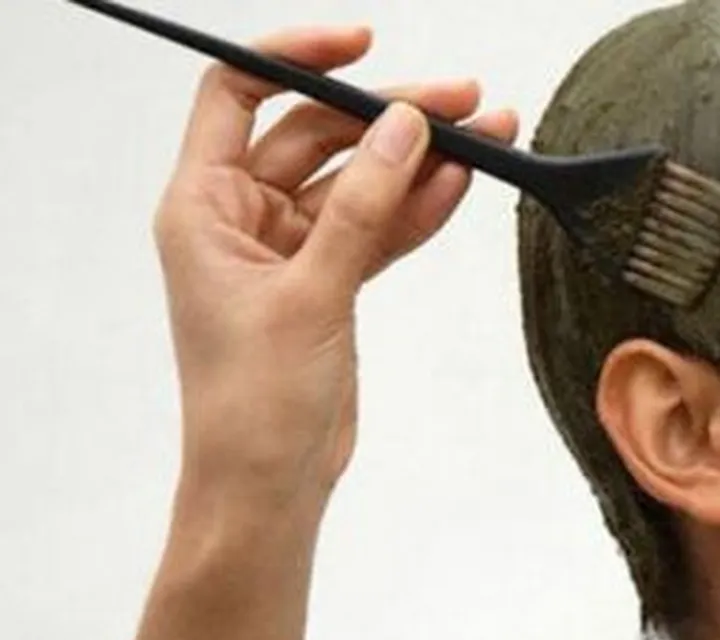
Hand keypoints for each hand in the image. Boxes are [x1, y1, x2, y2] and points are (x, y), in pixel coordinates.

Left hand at [152, 26, 517, 513]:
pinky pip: (379, 228)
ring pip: (360, 182)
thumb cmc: (253, 404)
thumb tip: (403, 127)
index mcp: (204, 207)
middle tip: (461, 103)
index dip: (295, 58)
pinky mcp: (331, 283)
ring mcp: (292, 250)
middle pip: (318, 135)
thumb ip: (361, 206)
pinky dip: (419, 209)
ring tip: (488, 135)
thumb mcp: (310, 293)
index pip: (238, 94)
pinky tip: (464, 184)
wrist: (269, 488)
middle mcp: (243, 218)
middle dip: (389, 116)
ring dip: (420, 160)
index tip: (361, 44)